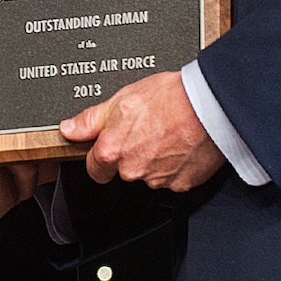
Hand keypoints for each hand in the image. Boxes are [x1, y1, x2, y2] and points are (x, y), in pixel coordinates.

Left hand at [58, 71, 226, 190]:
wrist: (210, 104)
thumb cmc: (169, 97)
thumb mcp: (121, 99)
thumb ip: (92, 120)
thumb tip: (70, 129)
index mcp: (112, 151)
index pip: (95, 169)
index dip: (101, 157)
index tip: (110, 146)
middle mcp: (133, 170)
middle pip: (124, 170)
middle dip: (132, 154)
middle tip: (148, 129)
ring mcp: (159, 179)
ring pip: (149, 174)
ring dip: (155, 159)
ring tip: (169, 132)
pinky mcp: (183, 184)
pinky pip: (174, 177)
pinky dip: (176, 165)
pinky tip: (182, 143)